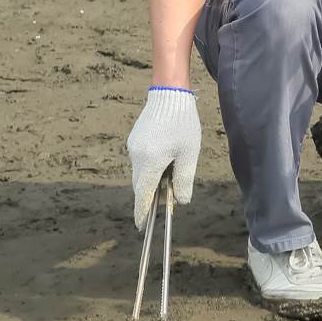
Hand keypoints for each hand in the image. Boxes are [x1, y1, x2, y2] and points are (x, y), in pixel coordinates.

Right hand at [125, 88, 200, 228]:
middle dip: (150, 196)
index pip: (142, 195)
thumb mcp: (189, 154)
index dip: (142, 212)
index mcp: (149, 163)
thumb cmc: (183, 124)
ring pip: (140, 173)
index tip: (142, 227)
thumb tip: (179, 201)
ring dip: (151, 180)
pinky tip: (165, 159)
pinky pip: (140, 161)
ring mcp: (133, 147)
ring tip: (171, 175)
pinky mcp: (134, 139)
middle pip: (140, 186)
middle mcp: (136, 157)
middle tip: (164, 202)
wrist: (169, 93)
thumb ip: (183, 180)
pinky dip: (149, 167)